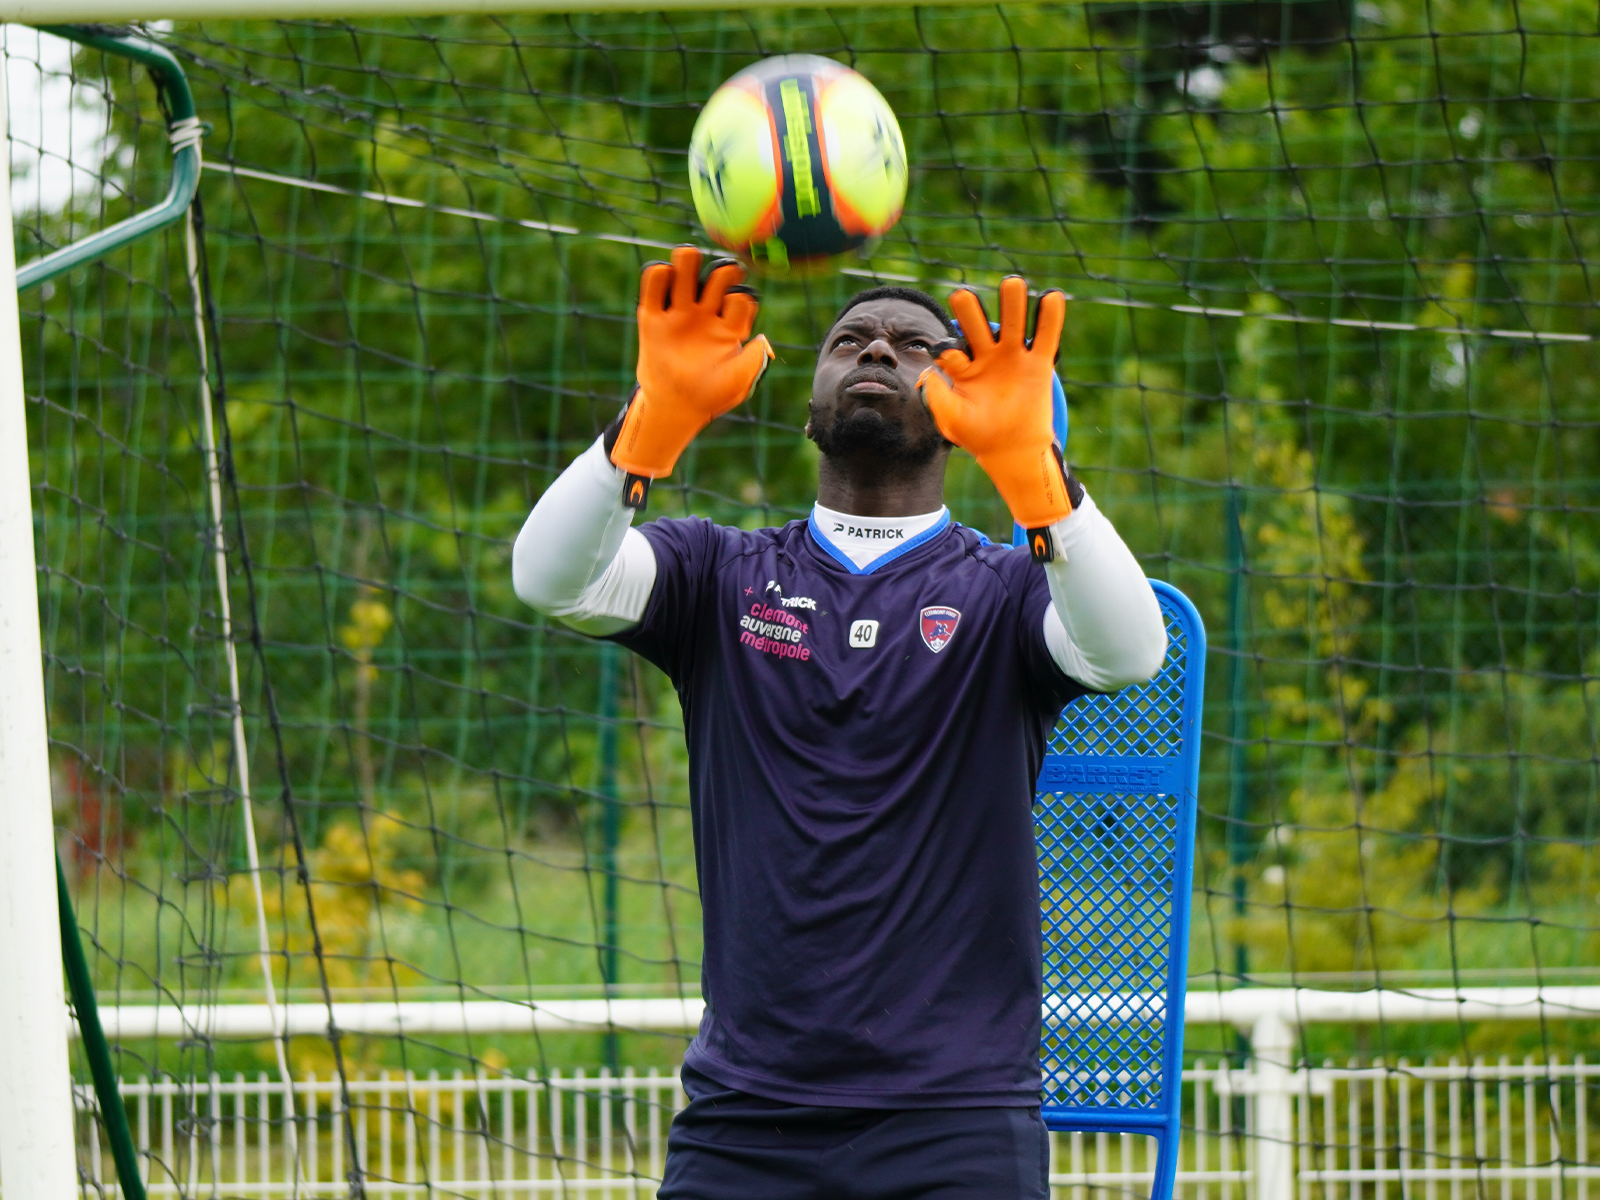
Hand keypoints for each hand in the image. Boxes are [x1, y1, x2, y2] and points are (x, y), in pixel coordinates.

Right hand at [610, 245, 773, 508]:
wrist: (674, 408)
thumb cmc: (710, 397)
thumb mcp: (739, 383)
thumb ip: (755, 361)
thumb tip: (764, 338)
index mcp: (729, 327)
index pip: (741, 298)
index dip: (743, 296)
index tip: (738, 305)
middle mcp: (706, 315)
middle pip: (717, 276)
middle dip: (723, 270)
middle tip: (724, 274)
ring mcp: (680, 314)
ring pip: (686, 272)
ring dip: (688, 260)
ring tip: (688, 260)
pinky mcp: (653, 318)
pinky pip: (654, 286)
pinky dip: (658, 273)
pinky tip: (665, 276)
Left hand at [917, 277, 1070, 559]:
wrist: (1011, 450)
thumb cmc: (977, 435)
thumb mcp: (952, 420)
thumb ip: (937, 399)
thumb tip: (927, 374)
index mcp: (962, 368)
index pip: (951, 351)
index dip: (946, 350)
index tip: (944, 351)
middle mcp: (987, 357)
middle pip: (978, 329)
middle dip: (970, 313)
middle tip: (961, 296)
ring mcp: (1013, 358)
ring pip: (1013, 325)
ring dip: (1013, 304)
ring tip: (1012, 284)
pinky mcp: (1038, 365)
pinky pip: (1045, 338)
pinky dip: (1050, 319)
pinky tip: (1052, 297)